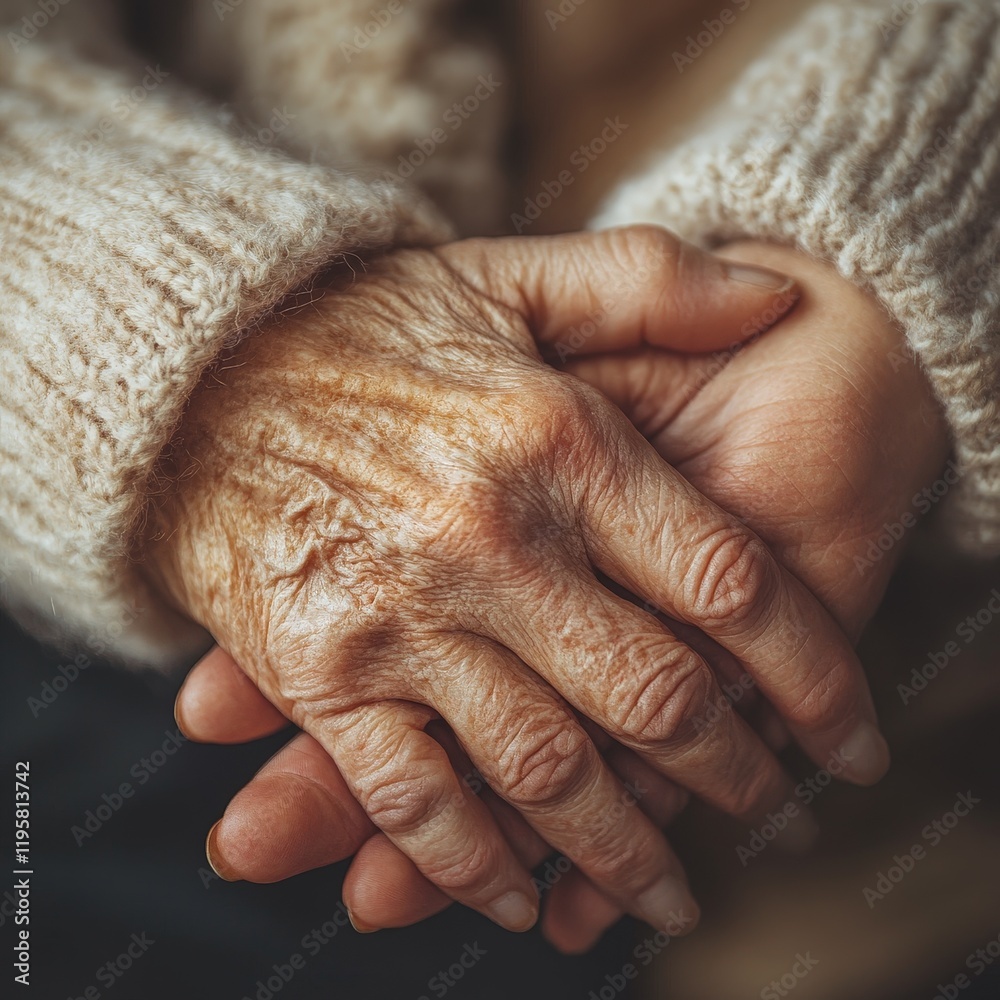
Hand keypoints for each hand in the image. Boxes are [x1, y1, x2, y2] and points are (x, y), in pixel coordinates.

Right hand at [145, 226, 879, 935]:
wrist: (197, 372)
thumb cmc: (363, 328)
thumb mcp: (512, 276)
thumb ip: (651, 280)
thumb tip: (775, 302)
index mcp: (559, 444)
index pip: (730, 585)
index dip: (812, 674)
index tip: (847, 737)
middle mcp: (492, 539)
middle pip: (657, 696)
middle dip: (735, 778)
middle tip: (769, 818)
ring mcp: (402, 615)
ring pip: (549, 773)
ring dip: (626, 852)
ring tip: (672, 895)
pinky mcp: (322, 671)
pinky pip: (415, 798)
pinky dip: (475, 865)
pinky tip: (520, 897)